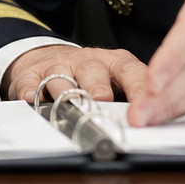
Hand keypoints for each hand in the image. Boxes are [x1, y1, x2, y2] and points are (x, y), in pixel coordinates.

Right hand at [2, 44, 151, 103]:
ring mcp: (58, 65)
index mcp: (114, 63)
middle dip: (97, 84)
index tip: (145, 110)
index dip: (138, 89)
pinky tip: (33, 98)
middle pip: (93, 68)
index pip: (131, 72)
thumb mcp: (114, 83)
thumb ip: (131, 101)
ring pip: (61, 73)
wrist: (46, 60)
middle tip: (101, 99)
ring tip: (69, 101)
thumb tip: (153, 124)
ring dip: (65, 88)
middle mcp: (87, 61)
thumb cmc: (89, 78)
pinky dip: (32, 89)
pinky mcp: (32, 73)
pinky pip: (31, 80)